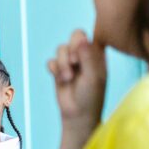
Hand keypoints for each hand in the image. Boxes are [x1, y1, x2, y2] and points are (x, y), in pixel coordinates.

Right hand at [47, 30, 106, 148]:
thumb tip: (82, 37)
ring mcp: (71, 62)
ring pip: (60, 49)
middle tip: (74, 64)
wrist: (78, 114)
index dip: (80, 42)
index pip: (87, 35)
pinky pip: (51, 61)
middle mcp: (84, 55)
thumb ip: (88, 56)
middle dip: (69, 52)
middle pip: (72, 38)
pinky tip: (60, 79)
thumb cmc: (91, 96)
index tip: (80, 57)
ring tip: (67, 78)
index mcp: (97, 53)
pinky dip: (54, 69)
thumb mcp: (93, 76)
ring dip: (62, 63)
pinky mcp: (59, 70)